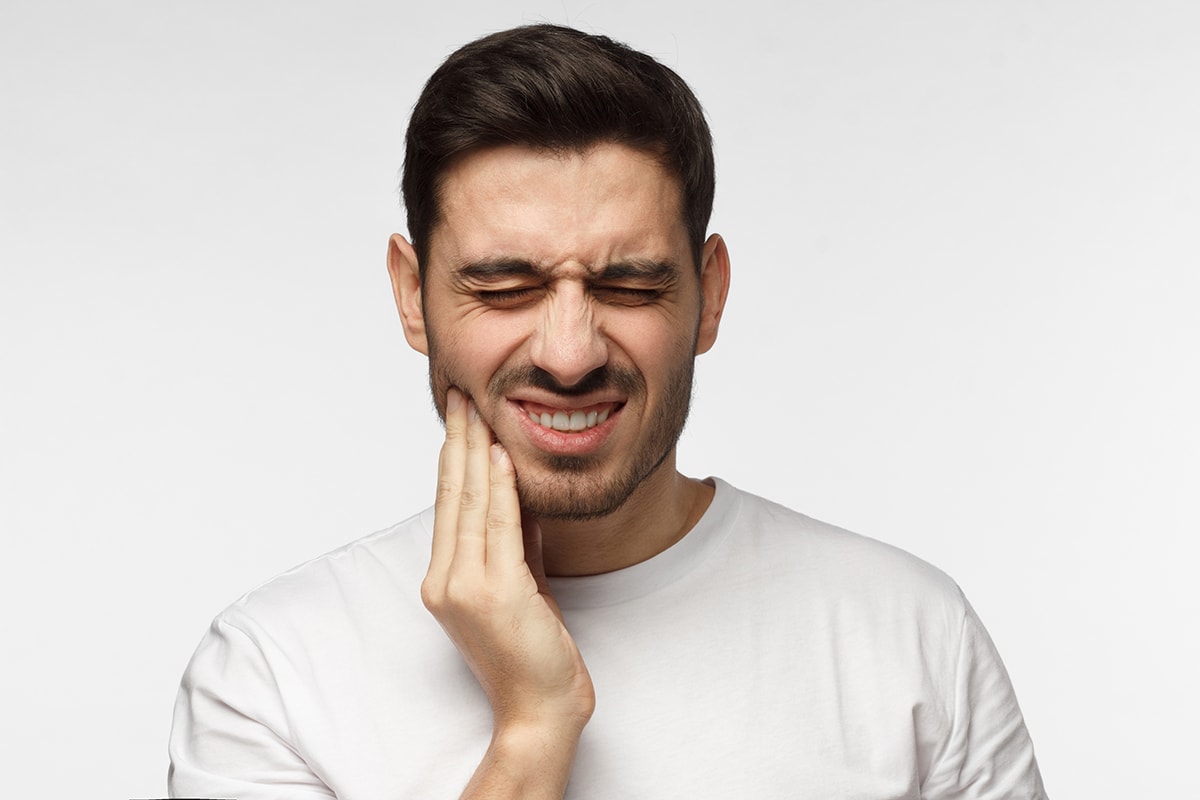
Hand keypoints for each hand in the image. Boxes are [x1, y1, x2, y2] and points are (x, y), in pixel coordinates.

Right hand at [421, 387, 593, 795]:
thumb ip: (515, 540)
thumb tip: (519, 491)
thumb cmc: (533, 652)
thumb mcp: (522, 584)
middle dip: (458, 440)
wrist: (539, 710)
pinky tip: (500, 455)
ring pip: (472, 504)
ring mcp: (466, 588)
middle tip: (460, 394)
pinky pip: (499, 527)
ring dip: (476, 450)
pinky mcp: (496, 593)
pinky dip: (500, 487)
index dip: (454, 455)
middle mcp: (446, 580)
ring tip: (476, 408)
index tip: (460, 415)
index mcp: (445, 579)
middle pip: (453, 495)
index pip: (449, 504)